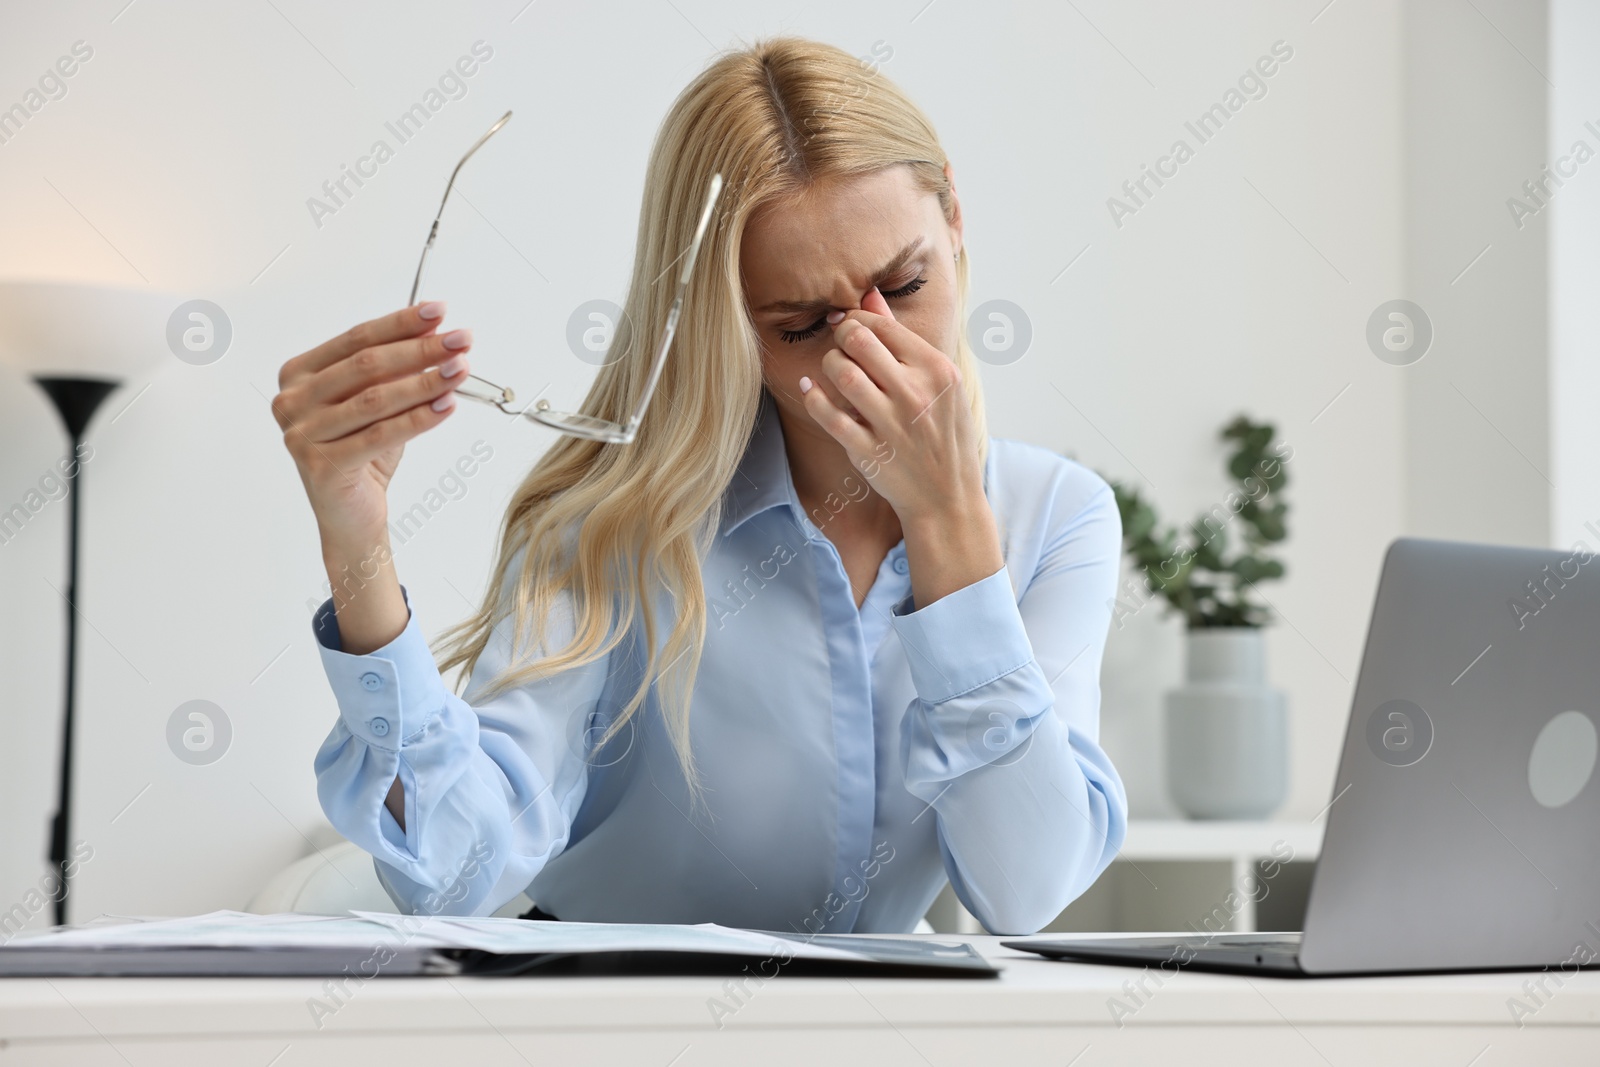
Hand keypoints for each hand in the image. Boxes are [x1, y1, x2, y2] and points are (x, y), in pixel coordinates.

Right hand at [271, 302, 471, 550]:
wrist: (351, 514)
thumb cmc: (364, 454)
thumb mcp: (379, 403)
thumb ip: (396, 370)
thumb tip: (435, 332)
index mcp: (298, 375)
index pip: (356, 339)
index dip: (400, 324)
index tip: (438, 312)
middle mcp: (292, 401)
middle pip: (367, 366)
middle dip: (420, 350)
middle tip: (460, 340)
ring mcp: (301, 434)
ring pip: (376, 400)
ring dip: (425, 381)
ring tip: (460, 370)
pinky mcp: (321, 465)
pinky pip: (380, 434)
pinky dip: (419, 418)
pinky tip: (447, 405)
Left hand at [799, 287, 983, 524]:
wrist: (948, 496)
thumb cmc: (943, 433)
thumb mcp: (938, 383)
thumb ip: (901, 338)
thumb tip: (869, 295)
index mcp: (937, 370)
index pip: (883, 326)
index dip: (856, 318)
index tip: (847, 324)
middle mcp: (915, 394)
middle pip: (858, 341)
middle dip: (840, 335)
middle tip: (840, 343)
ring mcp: (892, 424)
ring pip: (841, 373)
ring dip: (828, 364)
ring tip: (832, 369)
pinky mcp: (869, 451)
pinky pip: (828, 415)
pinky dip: (813, 397)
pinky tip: (810, 389)